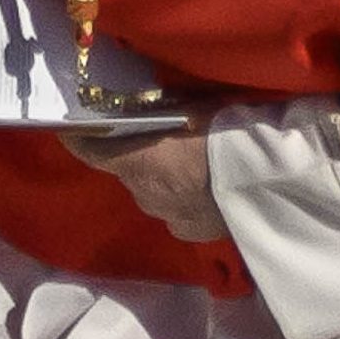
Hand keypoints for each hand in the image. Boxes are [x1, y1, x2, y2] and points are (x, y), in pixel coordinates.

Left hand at [68, 119, 225, 238]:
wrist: (268, 180)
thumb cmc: (228, 133)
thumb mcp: (192, 107)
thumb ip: (163, 111)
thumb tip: (152, 106)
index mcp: (136, 162)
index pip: (89, 150)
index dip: (78, 138)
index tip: (71, 128)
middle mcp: (143, 193)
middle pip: (128, 171)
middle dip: (139, 156)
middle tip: (164, 138)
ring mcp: (167, 217)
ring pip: (153, 193)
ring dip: (164, 179)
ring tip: (194, 164)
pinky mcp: (192, 232)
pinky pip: (177, 212)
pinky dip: (184, 200)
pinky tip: (208, 189)